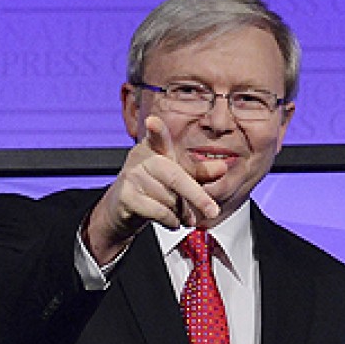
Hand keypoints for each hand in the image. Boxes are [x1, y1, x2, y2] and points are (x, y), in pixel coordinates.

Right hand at [83, 115, 223, 263]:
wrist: (121, 209)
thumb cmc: (154, 188)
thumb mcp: (179, 178)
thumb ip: (200, 173)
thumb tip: (222, 168)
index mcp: (156, 147)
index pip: (157, 136)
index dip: (156, 129)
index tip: (152, 122)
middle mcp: (141, 158)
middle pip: (176, 176)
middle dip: (197, 196)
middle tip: (212, 211)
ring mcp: (131, 176)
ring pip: (169, 198)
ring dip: (181, 212)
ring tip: (180, 214)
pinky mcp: (125, 197)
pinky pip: (158, 211)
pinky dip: (171, 220)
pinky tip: (172, 221)